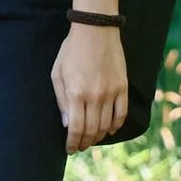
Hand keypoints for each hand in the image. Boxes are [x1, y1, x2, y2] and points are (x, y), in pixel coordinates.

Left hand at [51, 20, 128, 153]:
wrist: (95, 30)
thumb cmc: (72, 51)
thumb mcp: (57, 74)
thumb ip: (61, 101)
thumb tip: (66, 124)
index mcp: (76, 94)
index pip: (76, 129)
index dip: (72, 143)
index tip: (70, 149)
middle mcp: (95, 96)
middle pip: (91, 130)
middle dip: (84, 142)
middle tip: (80, 146)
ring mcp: (111, 93)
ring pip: (106, 125)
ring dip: (98, 137)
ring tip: (91, 140)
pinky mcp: (123, 87)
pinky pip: (121, 114)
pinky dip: (115, 126)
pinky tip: (108, 130)